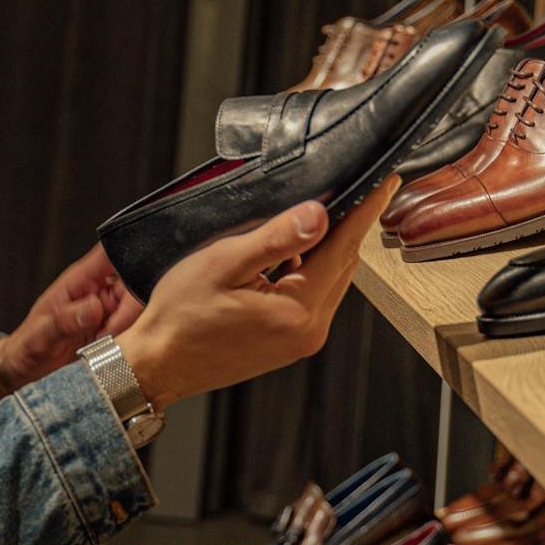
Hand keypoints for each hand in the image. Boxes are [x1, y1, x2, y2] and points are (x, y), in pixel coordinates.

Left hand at [0, 242, 141, 406]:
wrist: (24, 368)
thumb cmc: (26, 346)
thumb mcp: (41, 335)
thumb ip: (66, 321)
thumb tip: (93, 307)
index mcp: (78, 280)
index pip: (110, 254)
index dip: (129, 255)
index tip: (135, 278)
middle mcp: (96, 290)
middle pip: (133, 283)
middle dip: (130, 309)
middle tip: (109, 332)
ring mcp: (105, 309)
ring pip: (136, 306)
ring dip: (128, 326)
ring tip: (102, 342)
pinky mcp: (110, 327)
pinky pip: (131, 326)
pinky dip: (126, 338)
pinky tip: (107, 348)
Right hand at [119, 180, 396, 412]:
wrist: (158, 363)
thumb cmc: (181, 315)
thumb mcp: (223, 263)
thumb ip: (275, 239)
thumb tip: (319, 214)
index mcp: (296, 312)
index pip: (343, 249)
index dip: (366, 210)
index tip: (386, 181)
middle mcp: (308, 331)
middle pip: (343, 266)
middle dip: (350, 226)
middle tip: (358, 187)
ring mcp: (301, 341)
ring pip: (330, 281)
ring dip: (327, 248)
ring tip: (315, 215)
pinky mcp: (289, 343)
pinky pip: (313, 297)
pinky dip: (309, 270)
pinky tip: (289, 253)